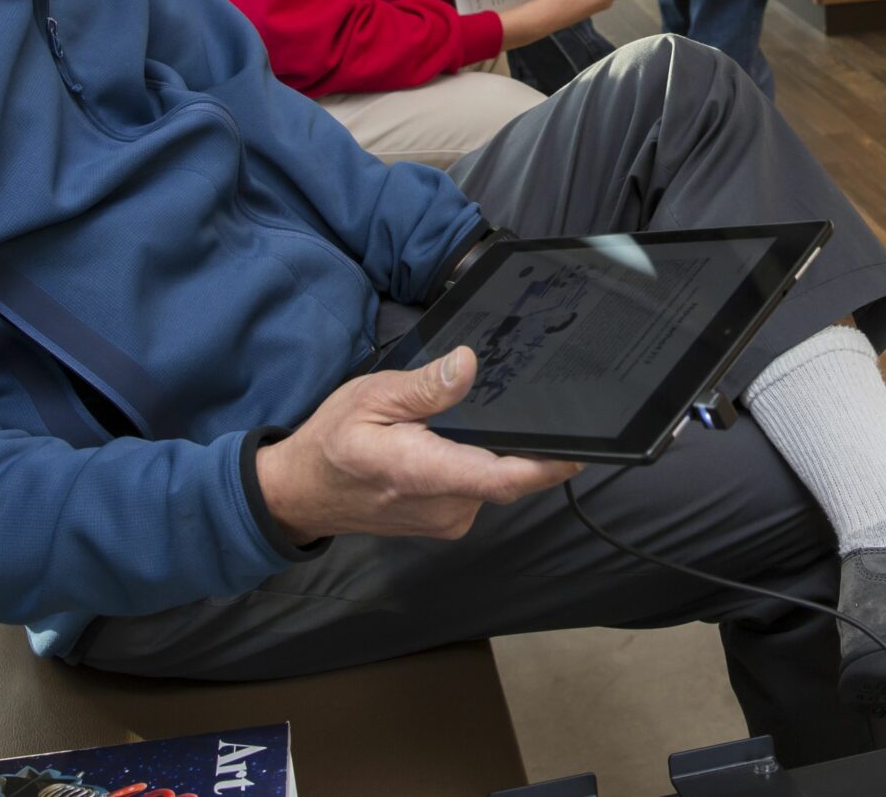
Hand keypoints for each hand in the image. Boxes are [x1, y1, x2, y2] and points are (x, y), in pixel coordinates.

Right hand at [253, 347, 579, 544]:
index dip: (546, 467)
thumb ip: (424, 387)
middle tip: (540, 399)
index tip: (582, 449)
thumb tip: (468, 364)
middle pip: (506, 474)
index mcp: (422, 473)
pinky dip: (483, 462)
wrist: (303, 492)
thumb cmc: (334, 442)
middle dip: (525, 440)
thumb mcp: (372, 397)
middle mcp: (442, 507)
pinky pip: (480, 488)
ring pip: (495, 480)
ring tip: (495, 411)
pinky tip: (470, 436)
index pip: (500, 478)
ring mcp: (446, 519)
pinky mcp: (447, 521)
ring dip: (501, 450)